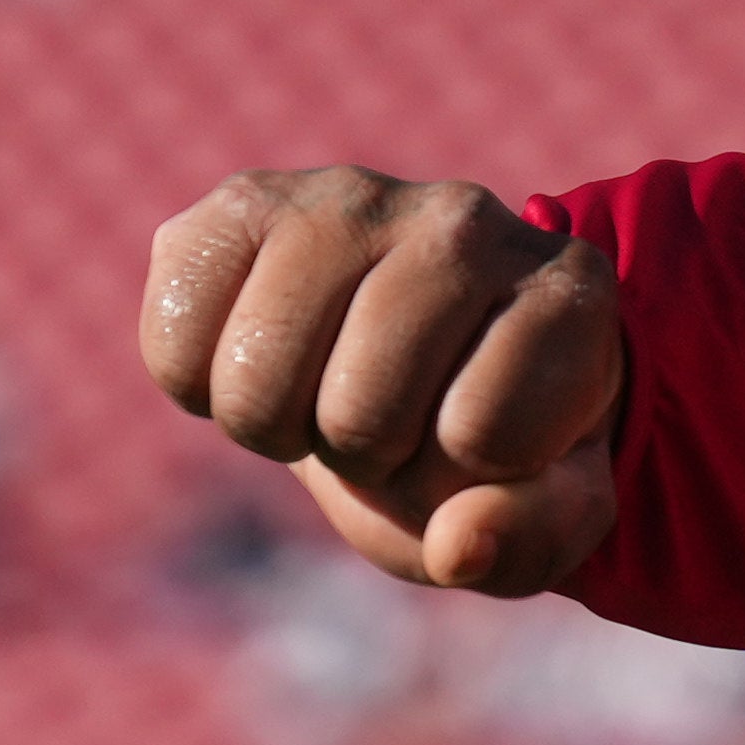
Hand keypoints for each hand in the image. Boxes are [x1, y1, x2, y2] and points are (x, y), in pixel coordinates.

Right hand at [138, 166, 626, 593]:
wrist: (413, 371)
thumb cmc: (487, 442)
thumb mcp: (541, 509)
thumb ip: (529, 538)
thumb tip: (456, 545)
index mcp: (568, 294)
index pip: (484, 430)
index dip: (466, 474)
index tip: (483, 440)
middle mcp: (466, 222)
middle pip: (361, 411)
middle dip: (368, 456)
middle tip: (394, 419)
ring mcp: (350, 199)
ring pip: (261, 380)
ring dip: (282, 427)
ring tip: (329, 388)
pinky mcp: (244, 201)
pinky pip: (176, 342)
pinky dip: (201, 389)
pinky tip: (261, 354)